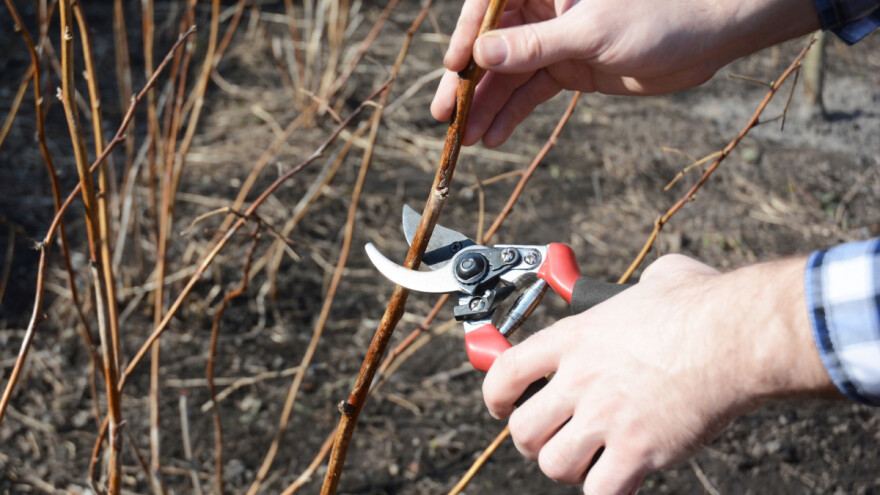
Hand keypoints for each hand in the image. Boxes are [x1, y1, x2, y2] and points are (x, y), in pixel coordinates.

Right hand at [432, 0, 819, 146]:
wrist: (705, 38)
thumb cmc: (658, 15)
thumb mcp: (591, 32)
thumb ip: (535, 45)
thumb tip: (482, 54)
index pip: (490, 6)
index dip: (467, 37)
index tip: (453, 68)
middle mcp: (543, 9)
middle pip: (492, 46)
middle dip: (468, 82)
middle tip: (446, 115)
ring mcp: (553, 40)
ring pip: (508, 75)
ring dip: (486, 106)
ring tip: (465, 138)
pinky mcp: (567, 67)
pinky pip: (530, 92)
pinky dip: (512, 115)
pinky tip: (493, 136)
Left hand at [482, 254, 835, 493]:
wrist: (738, 335)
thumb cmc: (705, 304)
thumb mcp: (657, 280)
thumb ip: (638, 287)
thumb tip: (653, 283)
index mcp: (575, 338)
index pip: (506, 372)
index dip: (495, 395)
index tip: (501, 406)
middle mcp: (581, 379)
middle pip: (522, 429)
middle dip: (533, 441)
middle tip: (554, 439)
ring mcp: (606, 416)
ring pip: (554, 464)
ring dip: (569, 468)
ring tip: (589, 461)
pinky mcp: (638, 450)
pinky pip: (600, 491)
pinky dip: (605, 490)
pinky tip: (621, 479)